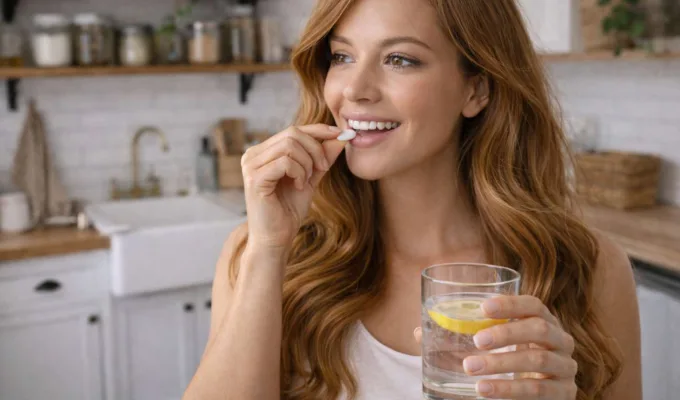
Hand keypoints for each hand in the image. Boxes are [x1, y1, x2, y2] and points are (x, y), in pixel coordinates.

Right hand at [241, 124, 352, 256]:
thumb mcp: (310, 178)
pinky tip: (298, 187)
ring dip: (307, 164)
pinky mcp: (254, 178)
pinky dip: (299, 173)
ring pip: (290, 146)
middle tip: (322, 169)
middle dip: (315, 149)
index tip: (341, 135)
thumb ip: (322, 157)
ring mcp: (251, 165)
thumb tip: (341, 136)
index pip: (293, 130)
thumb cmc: (288, 210)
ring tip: (306, 181)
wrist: (276, 238)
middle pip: (292, 133)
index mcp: (263, 151)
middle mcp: (253, 154)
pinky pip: (285, 162)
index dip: (318, 129)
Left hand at [414, 295, 577, 398]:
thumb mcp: (493, 348)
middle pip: (538, 329)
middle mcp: (561, 340)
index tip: (483, 307)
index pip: (533, 305)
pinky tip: (485, 390)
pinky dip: (509, 390)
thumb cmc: (510, 363)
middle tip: (476, 341)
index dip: (510, 304)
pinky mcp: (565, 394)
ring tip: (471, 368)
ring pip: (537, 360)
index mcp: (543, 321)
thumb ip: (462, 338)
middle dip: (505, 333)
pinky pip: (539, 391)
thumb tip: (419, 333)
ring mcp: (566, 367)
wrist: (536, 397)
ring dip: (502, 364)